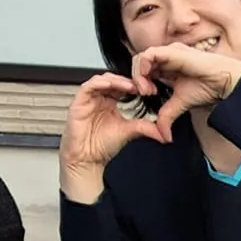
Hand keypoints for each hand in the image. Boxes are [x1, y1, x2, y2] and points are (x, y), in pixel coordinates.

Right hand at [58, 74, 166, 202]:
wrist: (88, 160)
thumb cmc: (101, 147)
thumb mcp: (128, 132)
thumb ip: (144, 127)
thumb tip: (163, 132)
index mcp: (109, 103)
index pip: (122, 87)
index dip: (134, 85)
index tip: (148, 89)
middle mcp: (98, 99)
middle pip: (112, 80)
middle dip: (127, 80)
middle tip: (141, 85)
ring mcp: (88, 100)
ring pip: (100, 80)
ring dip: (115, 80)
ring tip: (129, 85)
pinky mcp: (78, 103)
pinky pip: (87, 87)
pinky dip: (98, 83)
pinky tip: (110, 84)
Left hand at [131, 43, 240, 140]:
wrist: (224, 82)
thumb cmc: (207, 88)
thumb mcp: (180, 103)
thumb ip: (168, 115)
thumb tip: (164, 136)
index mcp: (166, 67)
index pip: (143, 70)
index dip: (139, 82)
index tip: (145, 97)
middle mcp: (165, 57)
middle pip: (138, 64)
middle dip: (137, 80)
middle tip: (145, 94)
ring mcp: (167, 52)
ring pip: (141, 58)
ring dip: (139, 76)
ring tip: (148, 91)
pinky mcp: (171, 51)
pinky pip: (148, 54)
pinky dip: (144, 67)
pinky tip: (150, 80)